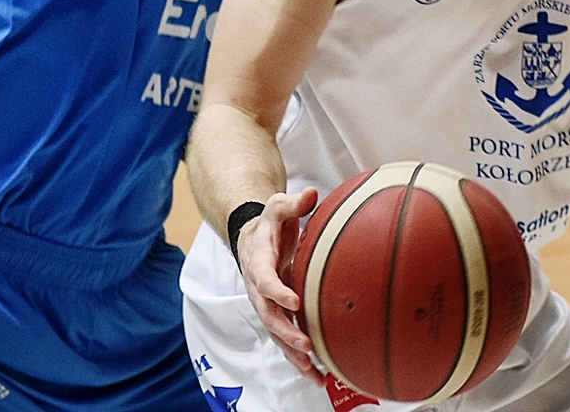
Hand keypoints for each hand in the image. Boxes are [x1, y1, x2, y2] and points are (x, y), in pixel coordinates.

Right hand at [237, 187, 323, 381]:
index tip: (294, 302)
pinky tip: (318, 375)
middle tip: (306, 346)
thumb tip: (310, 193)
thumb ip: (291, 202)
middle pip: (269, 316)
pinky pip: (285, 340)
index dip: (277, 292)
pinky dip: (299, 359)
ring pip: (277, 335)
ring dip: (294, 356)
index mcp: (259, 263)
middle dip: (286, 334)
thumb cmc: (269, 224)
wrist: (252, 239)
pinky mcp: (276, 315)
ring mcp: (266, 305)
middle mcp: (259, 289)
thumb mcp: (276, 206)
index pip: (264, 280)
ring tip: (315, 374)